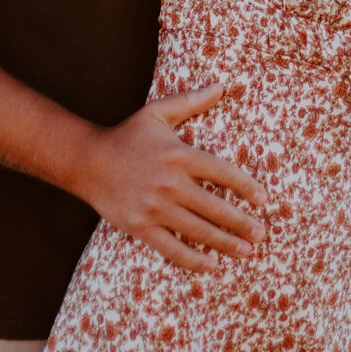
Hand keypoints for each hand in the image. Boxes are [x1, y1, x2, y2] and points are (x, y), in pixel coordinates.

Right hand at [74, 83, 267, 272]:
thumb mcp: (157, 112)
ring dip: (225, 243)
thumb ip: (190, 101)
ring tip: (246, 251)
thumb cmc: (127, 136)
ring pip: (198, 230)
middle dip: (241, 222)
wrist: (87, 162)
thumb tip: (222, 86)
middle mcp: (170, 183)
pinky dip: (193, 259)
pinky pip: (172, 248)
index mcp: (179, 155)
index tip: (263, 199)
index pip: (222, 173)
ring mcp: (155, 208)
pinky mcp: (140, 227)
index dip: (246, 187)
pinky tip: (212, 265)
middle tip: (261, 233)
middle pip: (215, 207)